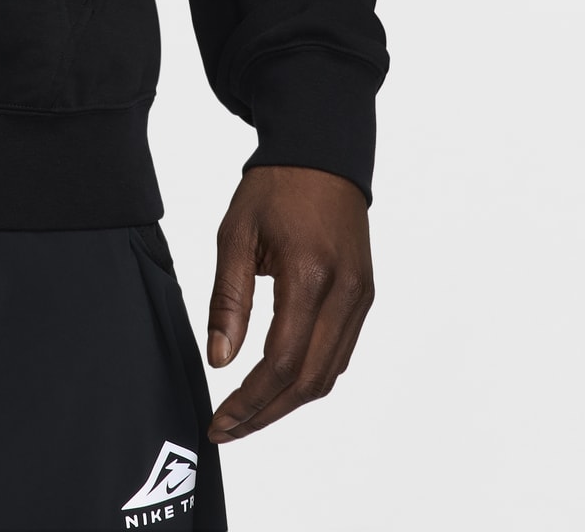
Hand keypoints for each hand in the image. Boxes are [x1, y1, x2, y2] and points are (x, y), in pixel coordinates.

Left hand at [205, 165, 373, 443]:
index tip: (219, 420)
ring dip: (287, 402)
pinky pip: (339, 354)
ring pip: (328, 374)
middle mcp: (345, 295)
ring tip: (247, 414)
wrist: (322, 155)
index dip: (249, 401)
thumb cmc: (274, 187)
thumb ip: (228, 300)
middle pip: (308, 381)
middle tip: (227, 429)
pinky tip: (277, 383)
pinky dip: (308, 377)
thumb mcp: (236, 234)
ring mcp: (361, 299)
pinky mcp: (365, 298)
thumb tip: (219, 360)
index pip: (280, 362)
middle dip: (265, 413)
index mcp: (309, 275)